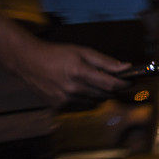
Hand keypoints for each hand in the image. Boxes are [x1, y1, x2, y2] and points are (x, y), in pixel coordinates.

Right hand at [11, 40, 131, 106]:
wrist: (28, 62)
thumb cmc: (56, 53)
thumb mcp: (82, 51)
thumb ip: (104, 61)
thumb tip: (125, 67)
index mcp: (79, 72)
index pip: (110, 84)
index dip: (123, 83)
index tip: (130, 81)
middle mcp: (72, 88)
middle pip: (104, 95)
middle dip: (112, 89)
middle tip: (114, 81)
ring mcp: (64, 100)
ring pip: (94, 103)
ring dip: (99, 95)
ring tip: (93, 83)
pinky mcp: (58, 106)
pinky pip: (81, 107)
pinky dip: (85, 100)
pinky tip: (79, 90)